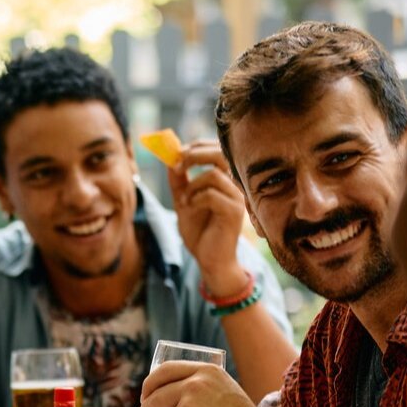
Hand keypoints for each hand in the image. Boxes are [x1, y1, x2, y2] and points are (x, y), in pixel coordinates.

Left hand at [169, 141, 248, 298]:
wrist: (209, 260)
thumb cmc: (200, 231)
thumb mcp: (183, 202)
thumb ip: (179, 181)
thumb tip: (169, 159)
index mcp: (225, 180)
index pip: (217, 150)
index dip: (196, 147)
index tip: (176, 154)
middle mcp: (235, 185)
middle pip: (220, 154)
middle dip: (194, 155)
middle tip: (177, 166)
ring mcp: (236, 198)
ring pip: (213, 174)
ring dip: (191, 185)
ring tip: (184, 201)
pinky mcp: (234, 212)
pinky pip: (211, 194)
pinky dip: (195, 199)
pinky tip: (189, 209)